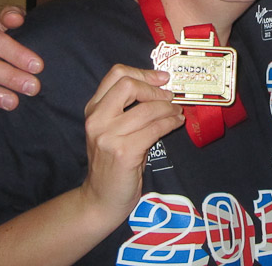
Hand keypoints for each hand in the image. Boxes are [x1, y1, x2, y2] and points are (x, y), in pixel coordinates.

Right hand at [79, 64, 184, 222]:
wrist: (101, 199)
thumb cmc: (113, 163)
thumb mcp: (113, 130)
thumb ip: (127, 109)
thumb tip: (162, 89)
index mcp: (93, 109)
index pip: (116, 75)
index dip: (143, 73)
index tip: (162, 78)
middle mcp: (97, 120)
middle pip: (128, 85)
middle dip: (154, 89)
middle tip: (169, 97)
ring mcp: (108, 136)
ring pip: (146, 109)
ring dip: (168, 108)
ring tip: (177, 112)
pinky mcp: (123, 152)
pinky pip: (154, 129)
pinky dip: (170, 123)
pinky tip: (176, 123)